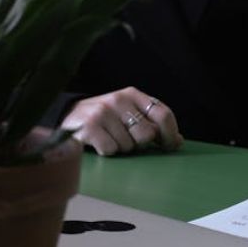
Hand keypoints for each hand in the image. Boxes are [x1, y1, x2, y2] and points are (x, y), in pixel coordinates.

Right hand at [61, 87, 182, 155]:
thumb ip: (152, 122)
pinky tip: (99, 143)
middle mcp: (119, 100)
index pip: (163, 114)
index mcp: (133, 94)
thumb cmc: (106, 118)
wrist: (69, 116)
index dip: (170, 133)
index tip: (170, 145)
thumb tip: (178, 141)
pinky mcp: (89, 127)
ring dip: (122, 148)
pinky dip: (107, 152)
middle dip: (140, 143)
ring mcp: (103, 112)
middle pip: (147, 134)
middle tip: (127, 139)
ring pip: (129, 145)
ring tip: (110, 138)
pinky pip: (112, 151)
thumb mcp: (129, 112)